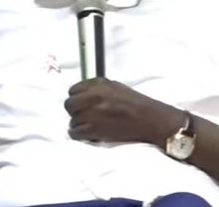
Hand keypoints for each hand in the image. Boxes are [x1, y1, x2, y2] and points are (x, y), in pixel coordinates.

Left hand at [64, 77, 185, 145]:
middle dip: (75, 110)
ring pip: (72, 120)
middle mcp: (94, 96)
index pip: (73, 89)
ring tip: (89, 125)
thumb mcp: (116, 87)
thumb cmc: (136, 104)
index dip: (77, 97)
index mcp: (99, 84)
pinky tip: (87, 134)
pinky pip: (75, 133)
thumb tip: (83, 93)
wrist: (149, 119)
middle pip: (69, 104)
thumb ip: (97, 88)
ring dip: (79, 124)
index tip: (81, 102)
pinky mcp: (94, 129)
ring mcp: (93, 113)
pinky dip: (79, 135)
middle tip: (83, 114)